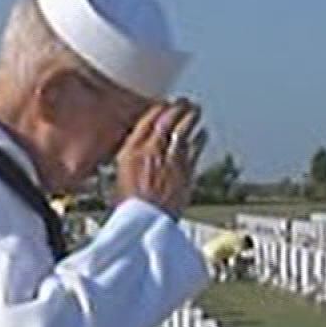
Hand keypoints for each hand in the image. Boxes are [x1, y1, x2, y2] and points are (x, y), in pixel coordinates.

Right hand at [116, 98, 205, 218]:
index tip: (164, 104)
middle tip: (184, 102)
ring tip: (196, 110)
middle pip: (168, 118)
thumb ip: (134, 159)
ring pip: (185, 127)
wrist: (146, 224)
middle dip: (178, 107)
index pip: (148, 118)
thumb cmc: (132, 207)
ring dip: (192, 116)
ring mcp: (171, 158)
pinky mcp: (187, 169)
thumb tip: (141, 151)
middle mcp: (152, 149)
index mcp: (132, 150)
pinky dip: (200, 137)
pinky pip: (196, 146)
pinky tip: (203, 133)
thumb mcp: (122, 176)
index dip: (159, 108)